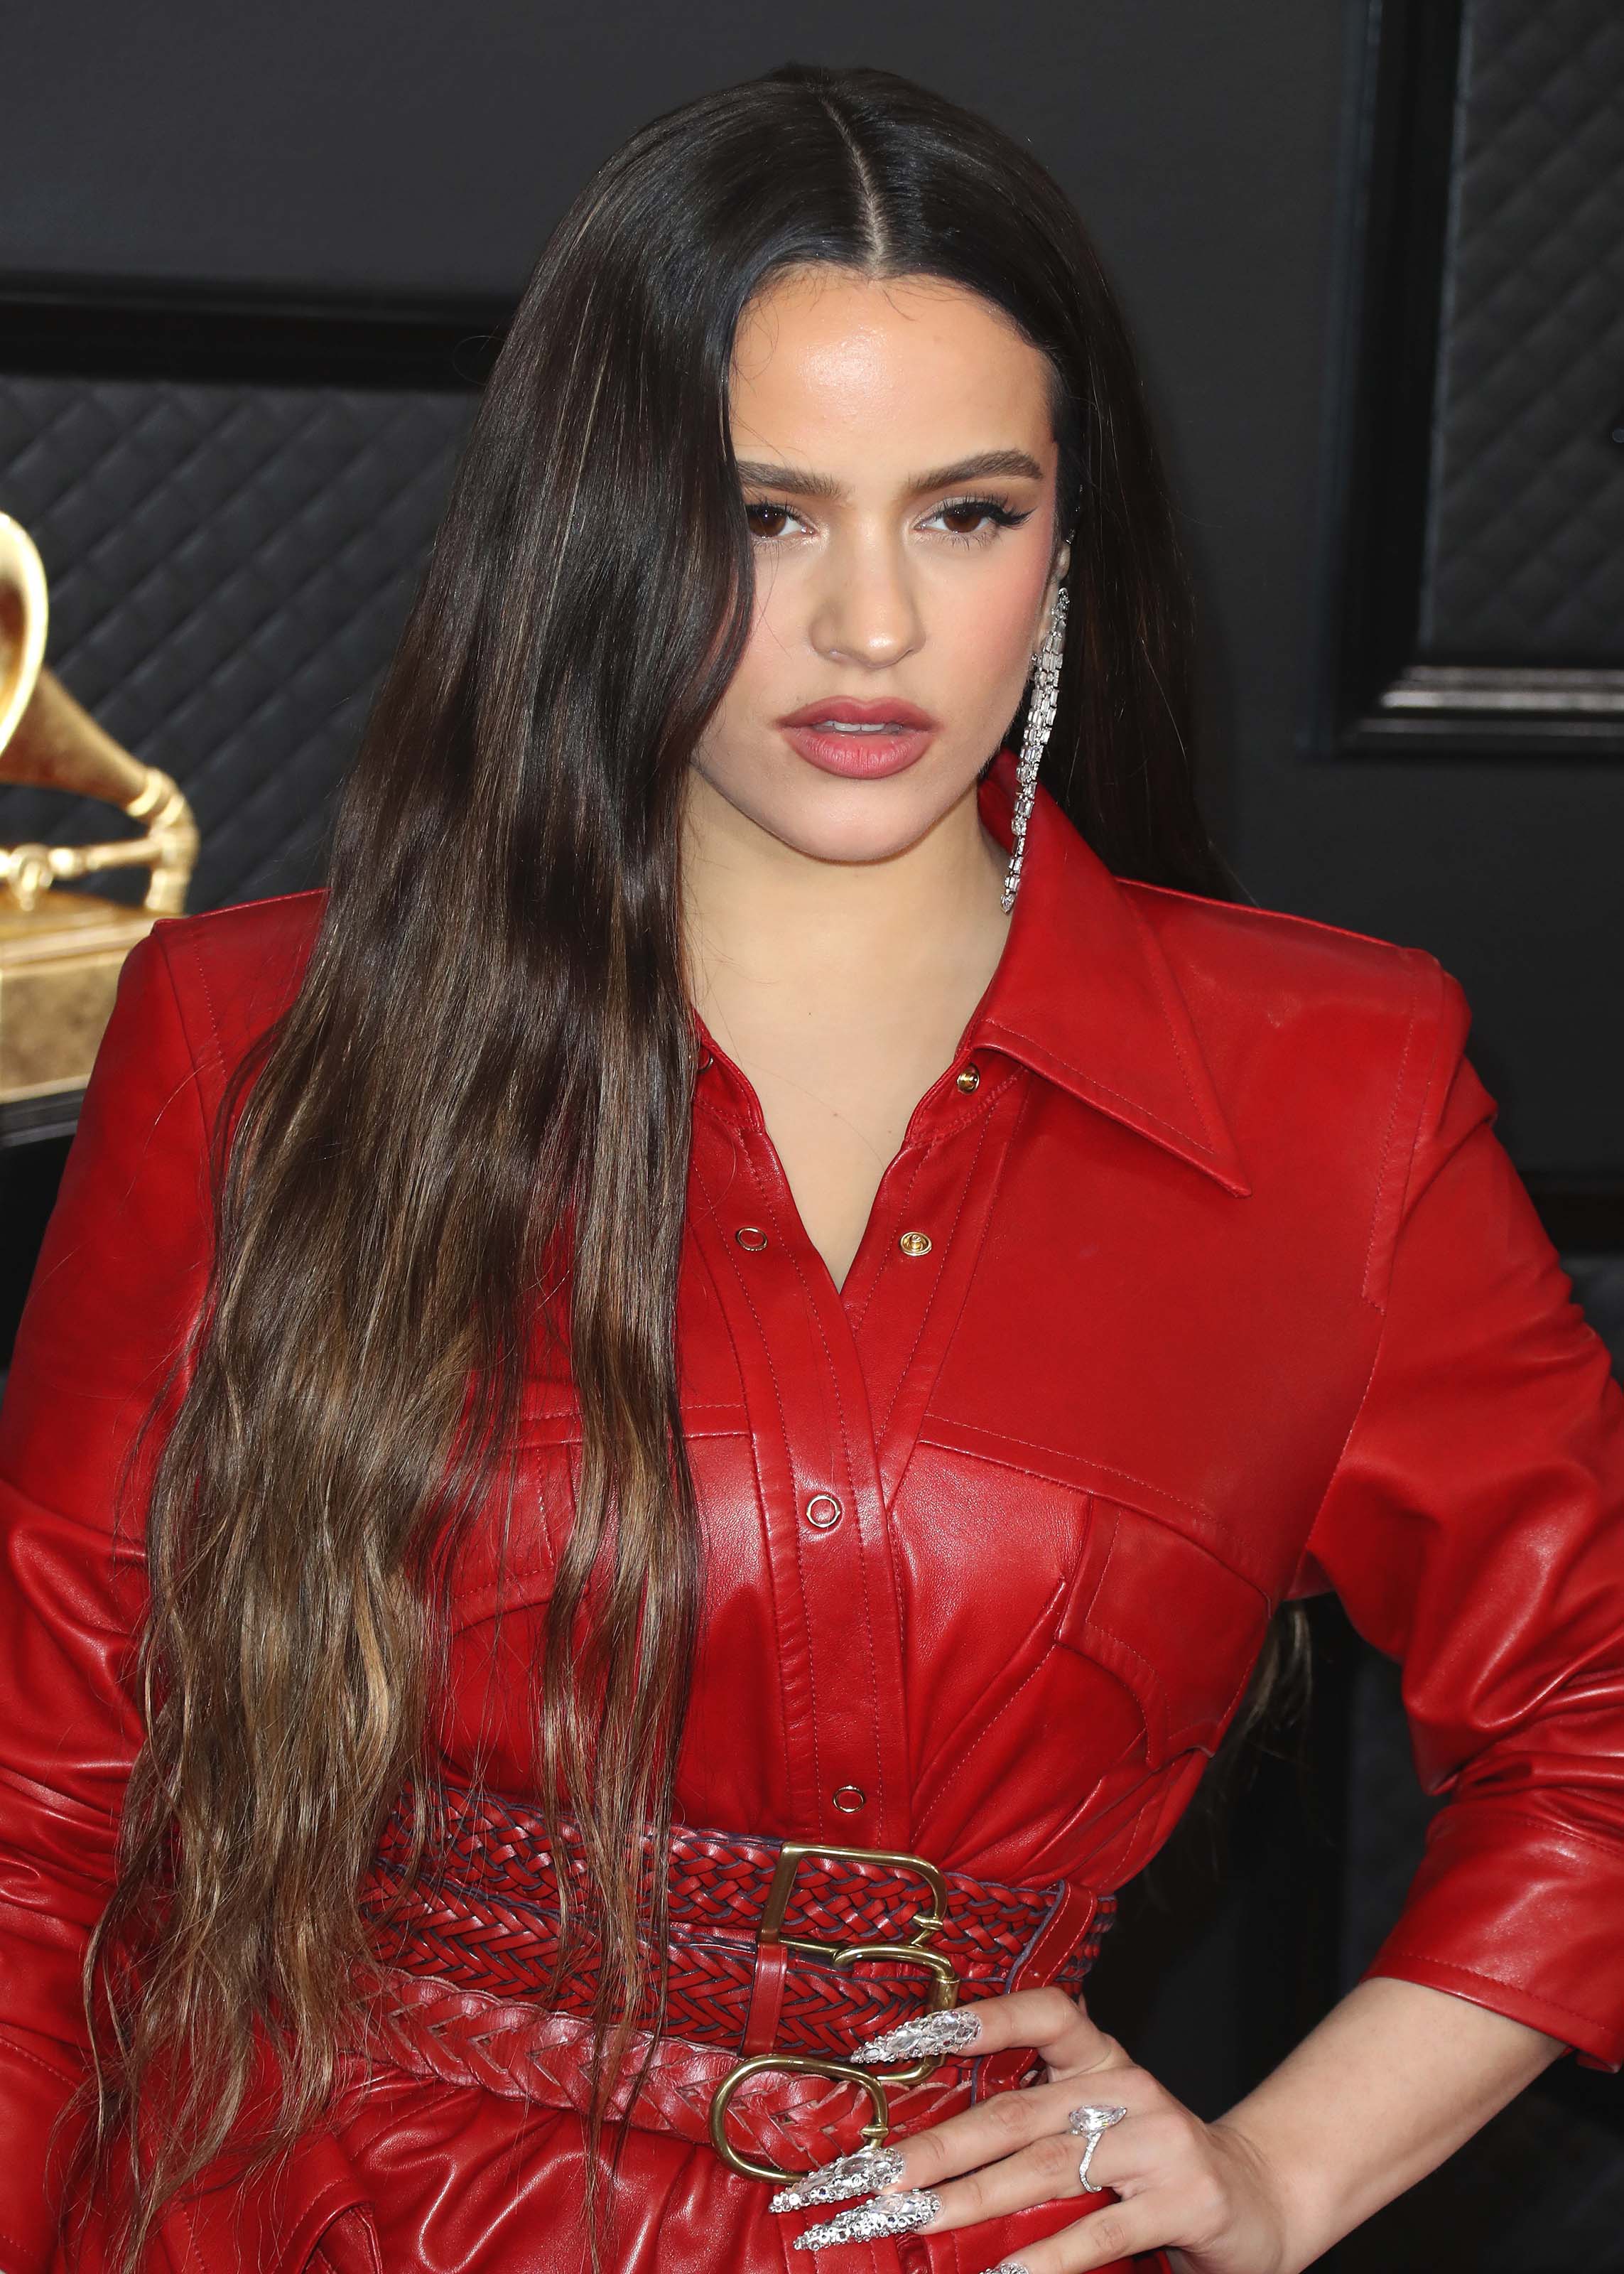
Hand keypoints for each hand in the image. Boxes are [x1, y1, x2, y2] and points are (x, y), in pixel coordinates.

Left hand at [775, 1987, 1295, 2272]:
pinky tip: (1004, 2272)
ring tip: (911, 2220)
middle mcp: (1126, 2087)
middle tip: (868, 2178)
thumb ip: (1030, 2132)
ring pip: (1046, 2169)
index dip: (969, 2019)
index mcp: (1099, 2060)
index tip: (890, 2041)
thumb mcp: (1095, 2131)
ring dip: (970, 2200)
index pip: (1036, 2013)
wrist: (1259, 2198)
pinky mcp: (1186, 2199)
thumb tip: (920, 2163)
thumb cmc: (1153, 2166)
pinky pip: (1102, 2231)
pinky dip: (1049, 2255)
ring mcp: (1158, 2141)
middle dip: (932, 2149)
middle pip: (1014, 2113)